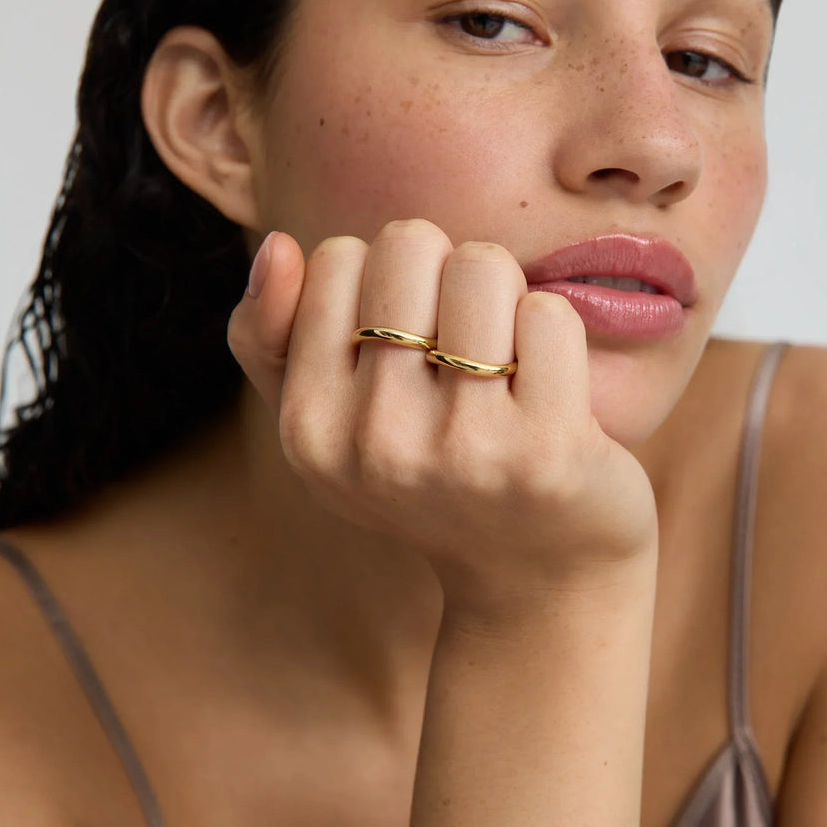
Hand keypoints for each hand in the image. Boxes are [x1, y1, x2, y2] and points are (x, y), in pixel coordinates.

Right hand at [228, 220, 656, 610]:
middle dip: (445, 275)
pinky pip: (548, 314)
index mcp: (310, 429)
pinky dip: (555, 335)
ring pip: (483, 268)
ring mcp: (464, 449)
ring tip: (506, 365)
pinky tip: (550, 393)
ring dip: (505, 299)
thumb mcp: (331, 426)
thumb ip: (271, 338)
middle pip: (408, 246)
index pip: (337, 258)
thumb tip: (276, 247)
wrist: (537, 580)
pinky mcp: (548, 451)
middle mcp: (377, 442)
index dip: (387, 282)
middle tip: (464, 347)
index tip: (408, 343)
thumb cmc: (435, 479)